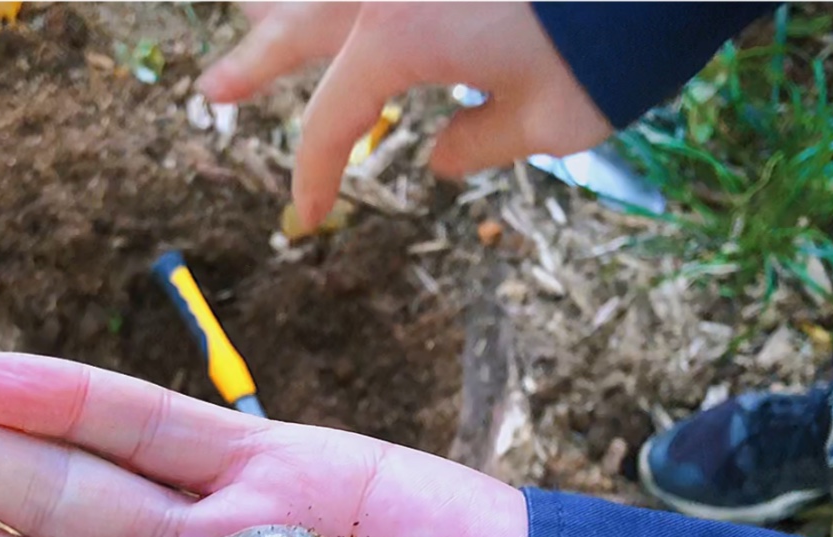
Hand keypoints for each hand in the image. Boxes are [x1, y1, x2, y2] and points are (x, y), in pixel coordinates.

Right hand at [198, 1, 612, 229]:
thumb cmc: (618, 43)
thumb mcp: (553, 120)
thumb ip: (482, 143)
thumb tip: (438, 157)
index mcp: (399, 41)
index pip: (331, 121)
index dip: (316, 175)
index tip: (312, 218)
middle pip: (298, 26)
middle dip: (253, 62)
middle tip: (213, 89)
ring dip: (291, 8)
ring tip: (260, 15)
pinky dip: (355, 7)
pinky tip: (353, 15)